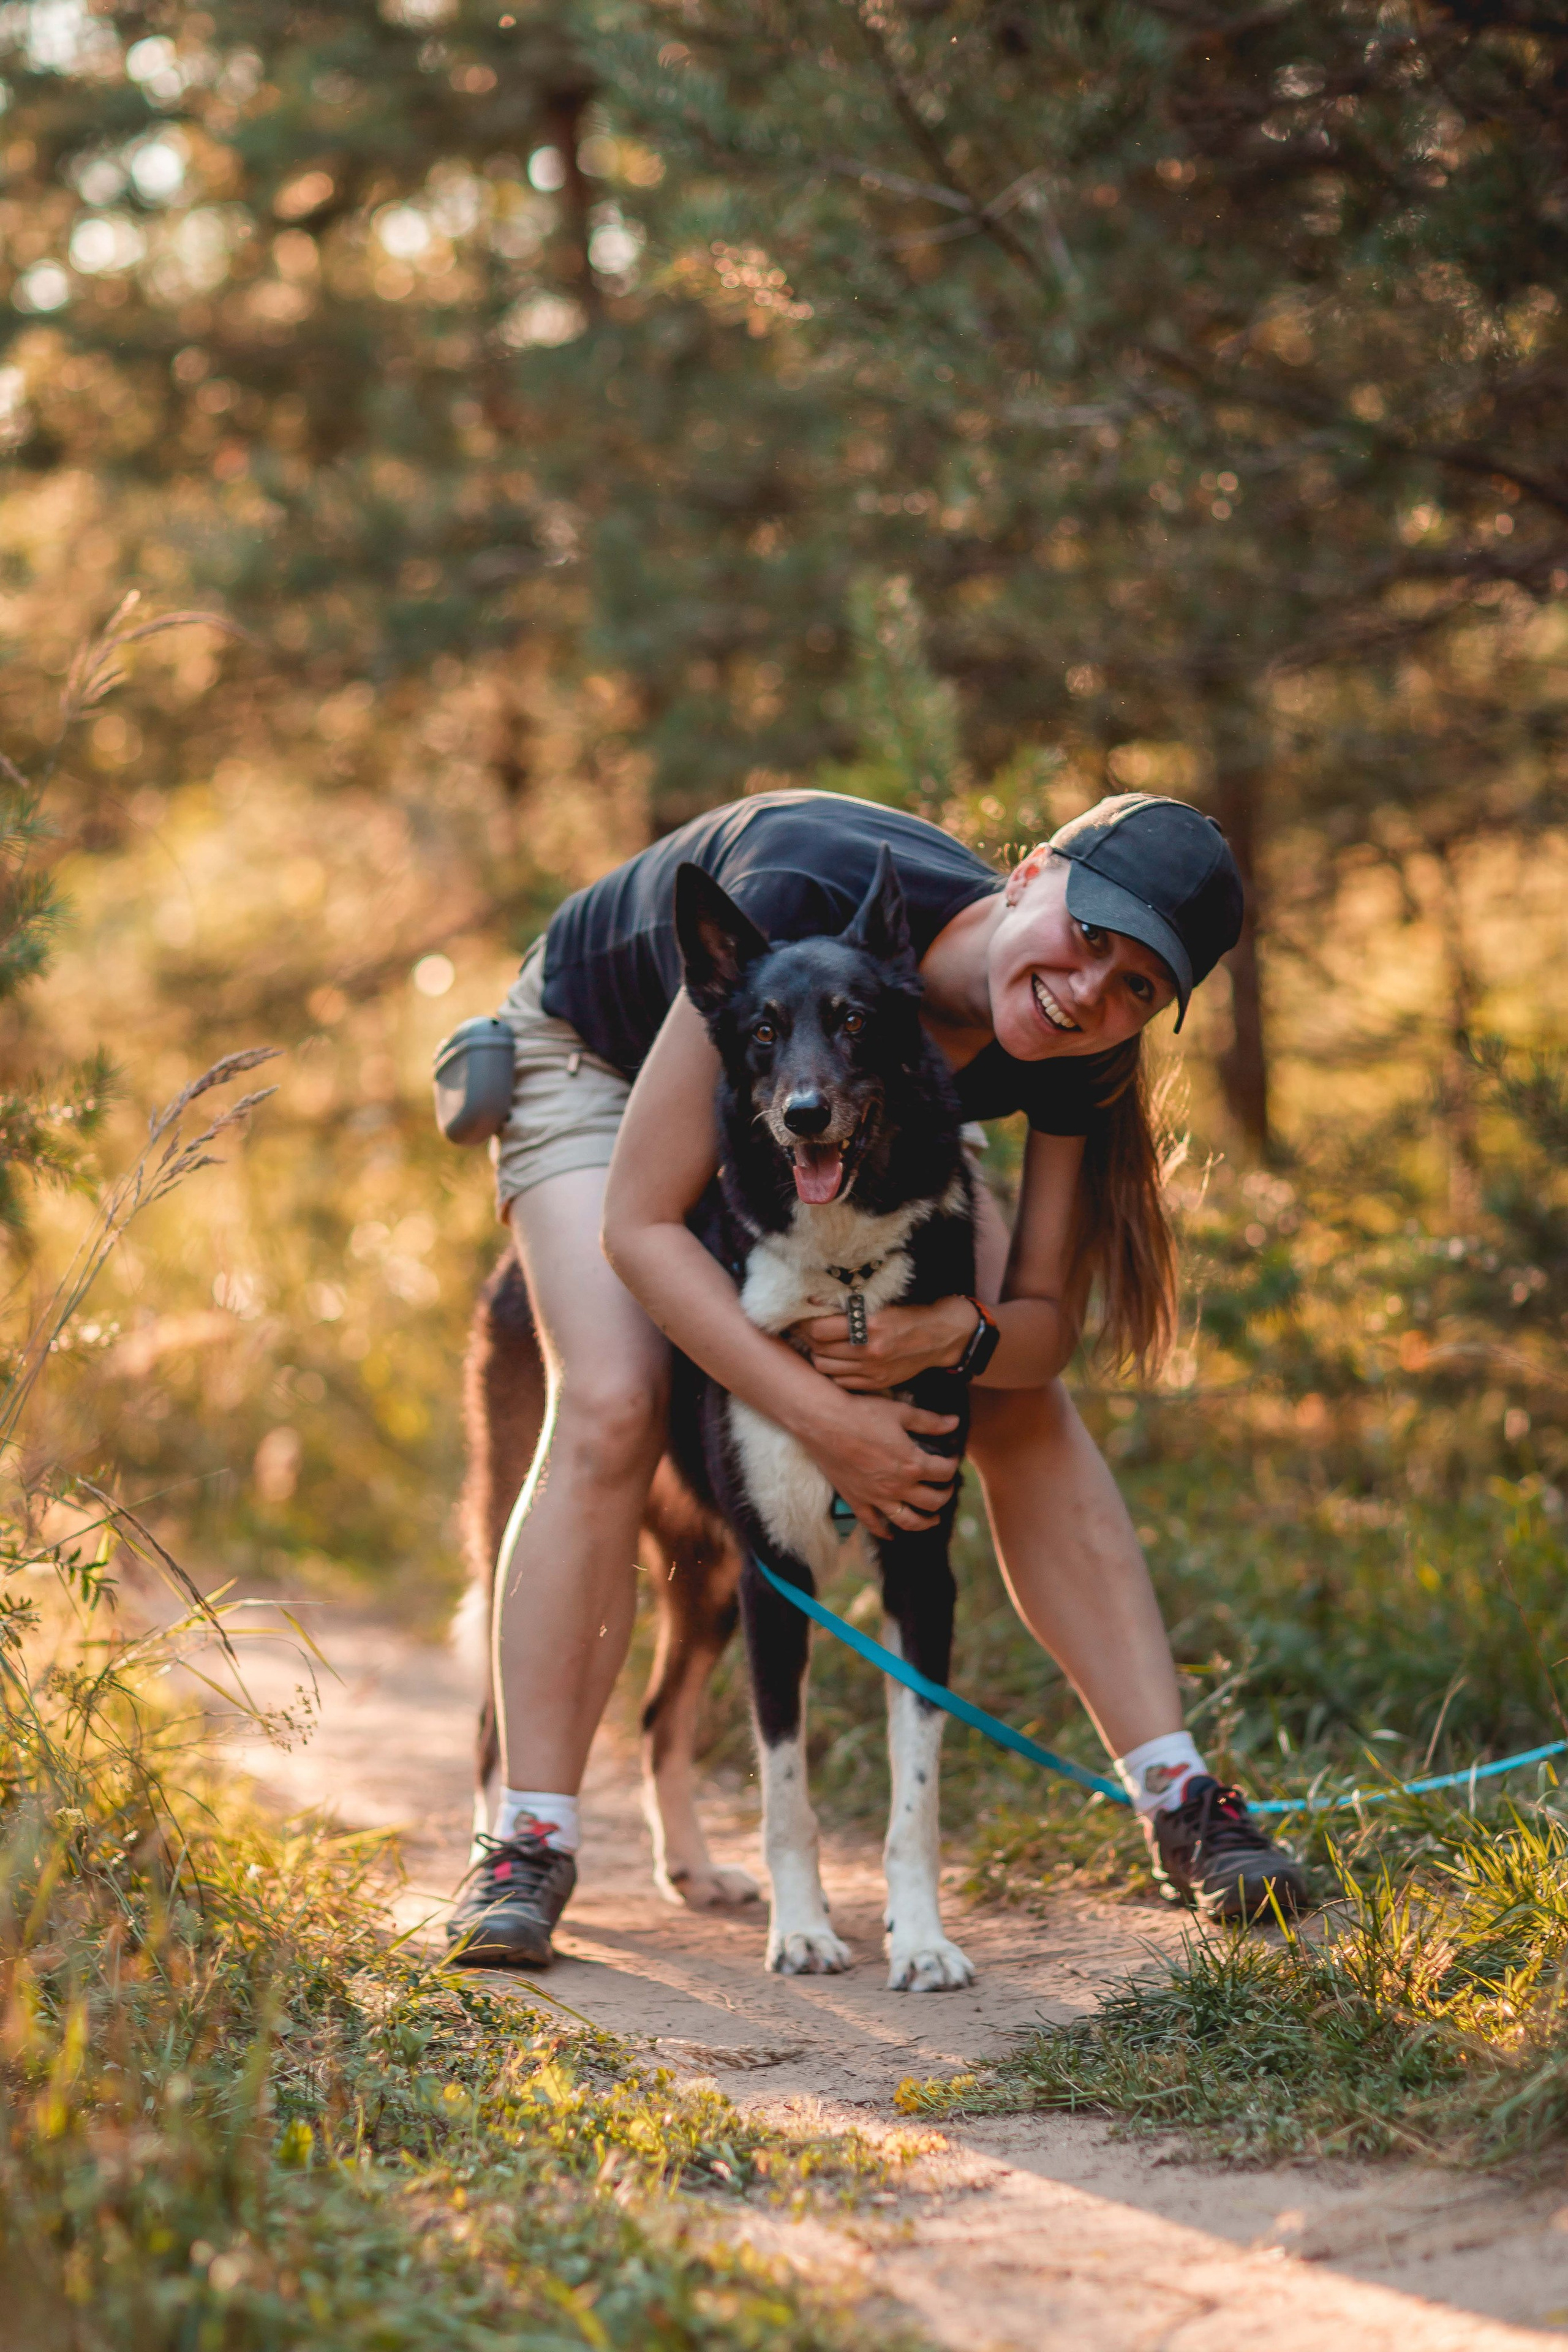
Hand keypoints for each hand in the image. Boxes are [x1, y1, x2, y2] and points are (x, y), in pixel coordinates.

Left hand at [793, 1297, 976, 1392]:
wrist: (939, 1337)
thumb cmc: (907, 1315)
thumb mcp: (880, 1304)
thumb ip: (848, 1307)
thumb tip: (812, 1302)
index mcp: (869, 1324)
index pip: (819, 1330)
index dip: (804, 1324)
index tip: (799, 1317)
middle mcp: (869, 1350)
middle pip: (818, 1350)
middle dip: (806, 1339)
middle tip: (802, 1330)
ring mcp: (873, 1370)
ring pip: (825, 1368)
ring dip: (817, 1356)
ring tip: (818, 1346)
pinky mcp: (877, 1383)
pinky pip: (841, 1381)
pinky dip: (832, 1371)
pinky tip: (834, 1360)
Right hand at [796, 1390, 959, 1540]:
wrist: (823, 1421)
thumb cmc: (862, 1412)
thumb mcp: (901, 1413)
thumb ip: (930, 1421)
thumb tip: (955, 1422)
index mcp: (912, 1464)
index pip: (944, 1472)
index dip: (953, 1465)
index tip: (951, 1460)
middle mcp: (898, 1486)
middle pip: (933, 1501)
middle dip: (945, 1494)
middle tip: (946, 1487)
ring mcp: (876, 1497)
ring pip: (908, 1520)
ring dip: (925, 1522)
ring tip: (933, 1518)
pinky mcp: (856, 1500)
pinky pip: (873, 1523)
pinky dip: (884, 1531)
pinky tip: (892, 1533)